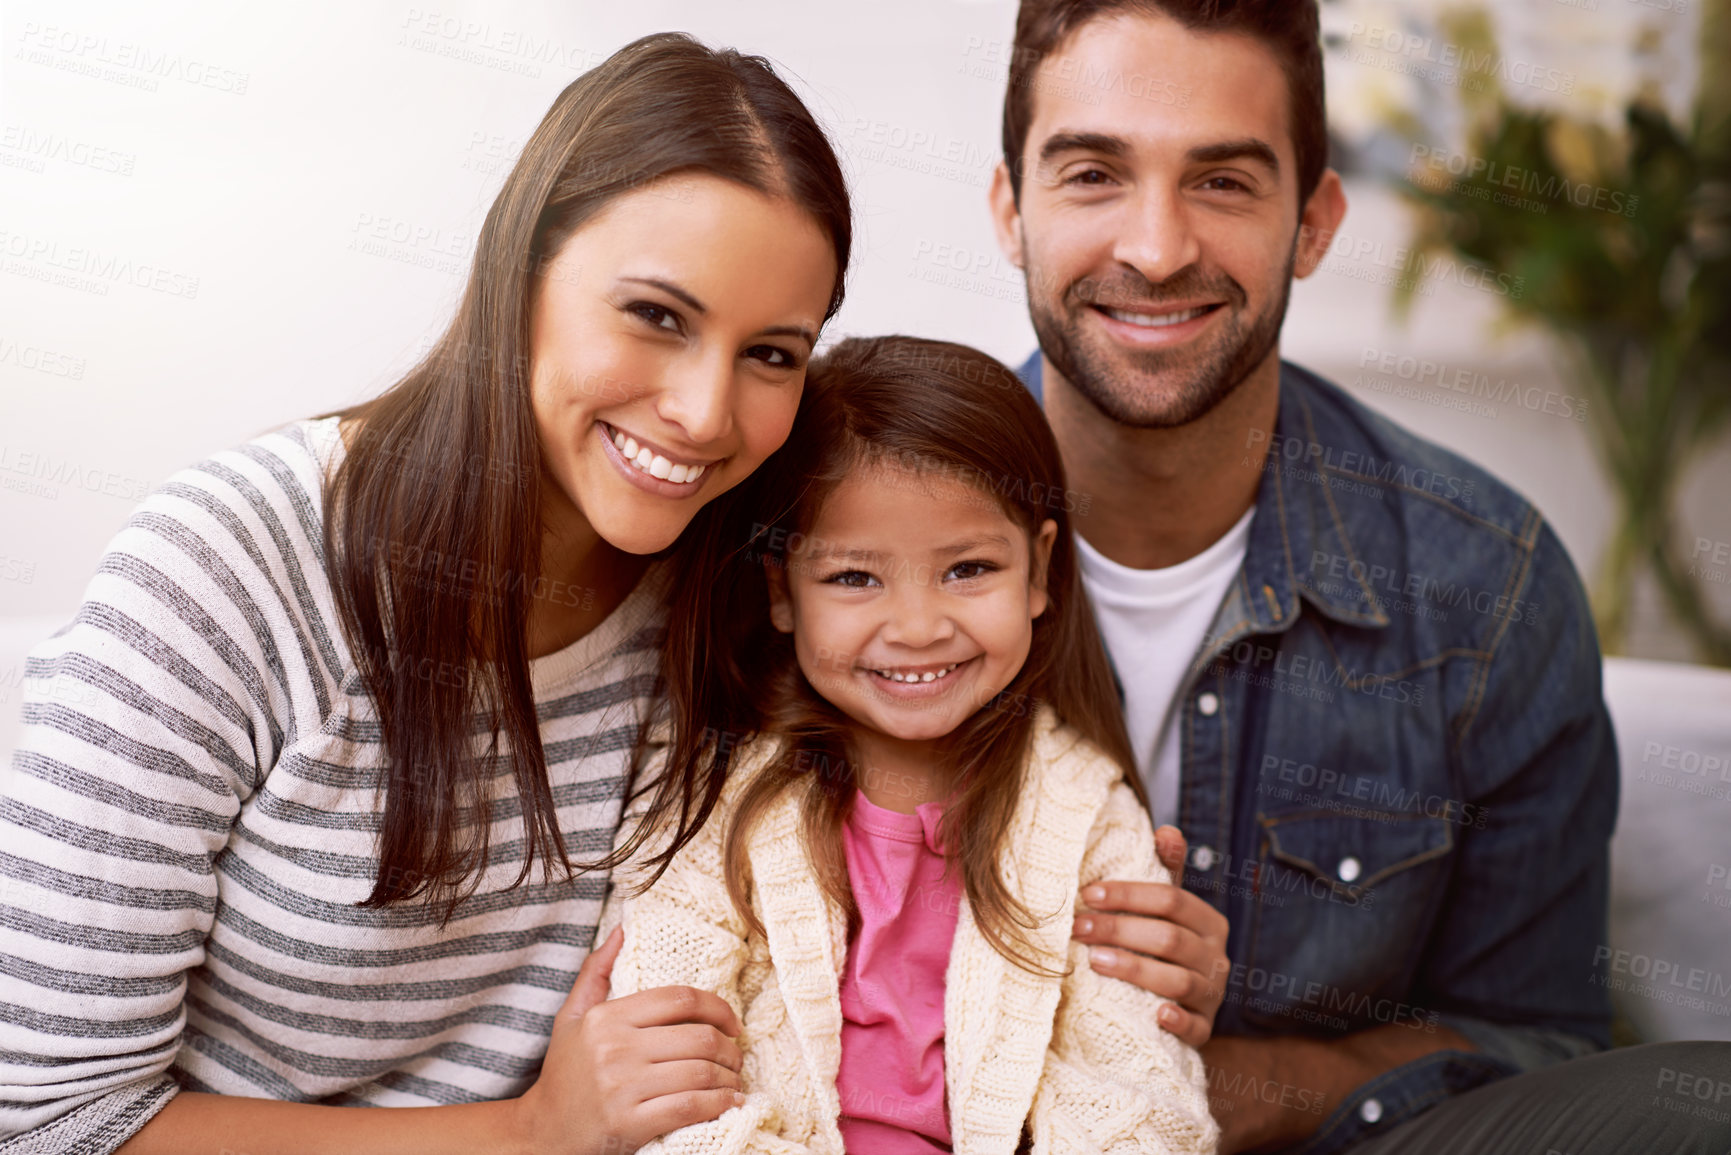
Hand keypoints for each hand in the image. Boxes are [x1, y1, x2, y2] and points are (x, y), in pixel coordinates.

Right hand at [515, 926, 746, 1154]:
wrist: (542, 1131)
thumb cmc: (565, 1072)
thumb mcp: (572, 1017)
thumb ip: (596, 972)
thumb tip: (622, 928)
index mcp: (607, 1018)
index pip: (680, 999)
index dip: (718, 1008)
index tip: (732, 1023)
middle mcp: (614, 1049)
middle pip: (698, 1037)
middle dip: (730, 1048)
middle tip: (737, 1056)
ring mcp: (622, 1087)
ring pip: (700, 1073)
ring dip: (729, 1078)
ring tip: (734, 1080)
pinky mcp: (629, 1123)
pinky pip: (690, 1107)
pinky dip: (719, 1104)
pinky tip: (729, 1102)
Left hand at [1072, 825, 1228, 1047]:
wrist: (1181, 1003)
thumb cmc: (1163, 944)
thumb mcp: (1167, 908)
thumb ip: (1166, 869)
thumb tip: (1166, 829)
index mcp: (1208, 921)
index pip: (1171, 899)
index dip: (1128, 895)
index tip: (1087, 895)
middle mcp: (1217, 957)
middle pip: (1169, 938)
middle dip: (1118, 931)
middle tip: (1076, 929)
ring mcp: (1212, 995)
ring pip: (1177, 980)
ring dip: (1134, 969)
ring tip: (1092, 961)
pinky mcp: (1204, 1029)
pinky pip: (1195, 1027)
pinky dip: (1177, 1020)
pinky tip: (1156, 1014)